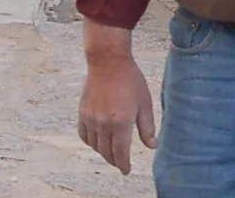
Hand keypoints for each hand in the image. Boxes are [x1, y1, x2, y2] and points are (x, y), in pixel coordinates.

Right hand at [78, 52, 155, 173]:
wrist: (108, 63)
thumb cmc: (131, 81)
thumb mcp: (144, 103)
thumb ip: (147, 127)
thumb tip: (152, 145)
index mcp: (121, 122)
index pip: (120, 152)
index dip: (123, 164)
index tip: (127, 170)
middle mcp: (103, 124)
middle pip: (107, 151)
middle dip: (115, 160)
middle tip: (121, 163)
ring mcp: (90, 119)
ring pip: (95, 145)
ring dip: (103, 152)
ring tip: (112, 152)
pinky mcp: (82, 114)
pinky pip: (84, 136)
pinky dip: (91, 142)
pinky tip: (98, 141)